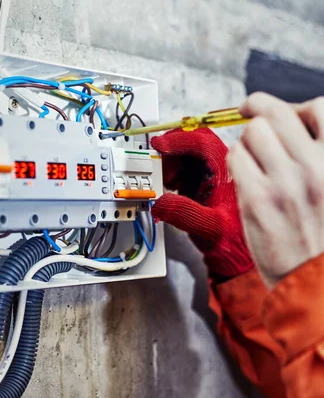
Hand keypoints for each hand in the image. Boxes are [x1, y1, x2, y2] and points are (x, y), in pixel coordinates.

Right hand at [151, 128, 253, 278]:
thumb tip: (159, 202)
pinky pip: (186, 168)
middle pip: (195, 142)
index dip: (179, 140)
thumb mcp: (209, 228)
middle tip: (158, 159)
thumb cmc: (233, 242)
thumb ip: (184, 214)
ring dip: (172, 160)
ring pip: (189, 154)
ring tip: (165, 178)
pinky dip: (174, 171)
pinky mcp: (204, 184)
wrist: (239, 257)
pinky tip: (170, 185)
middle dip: (174, 148)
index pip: (203, 142)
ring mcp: (212, 175)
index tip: (159, 145)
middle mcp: (221, 169)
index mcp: (228, 172)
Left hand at [227, 92, 323, 287]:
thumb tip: (297, 123)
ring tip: (254, 157)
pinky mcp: (258, 201)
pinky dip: (237, 161)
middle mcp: (316, 167)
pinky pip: (236, 158)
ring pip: (252, 132)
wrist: (316, 285)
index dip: (298, 107)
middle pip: (276, 112)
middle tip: (249, 109)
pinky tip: (245, 175)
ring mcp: (285, 183)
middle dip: (258, 107)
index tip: (285, 111)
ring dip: (248, 140)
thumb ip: (322, 156)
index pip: (320, 108)